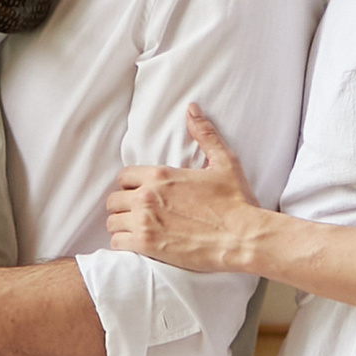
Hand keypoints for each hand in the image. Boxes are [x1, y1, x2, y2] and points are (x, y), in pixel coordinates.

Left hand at [104, 105, 266, 274]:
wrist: (242, 237)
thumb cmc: (235, 201)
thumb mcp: (224, 162)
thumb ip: (204, 135)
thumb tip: (192, 109)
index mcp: (161, 175)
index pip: (124, 176)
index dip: (130, 185)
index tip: (140, 192)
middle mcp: (148, 196)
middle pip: (114, 199)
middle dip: (123, 205)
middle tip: (137, 213)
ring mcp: (145, 222)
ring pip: (112, 221)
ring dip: (122, 225)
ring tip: (135, 229)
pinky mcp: (147, 245)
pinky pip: (117, 242)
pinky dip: (123, 243)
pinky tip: (136, 244)